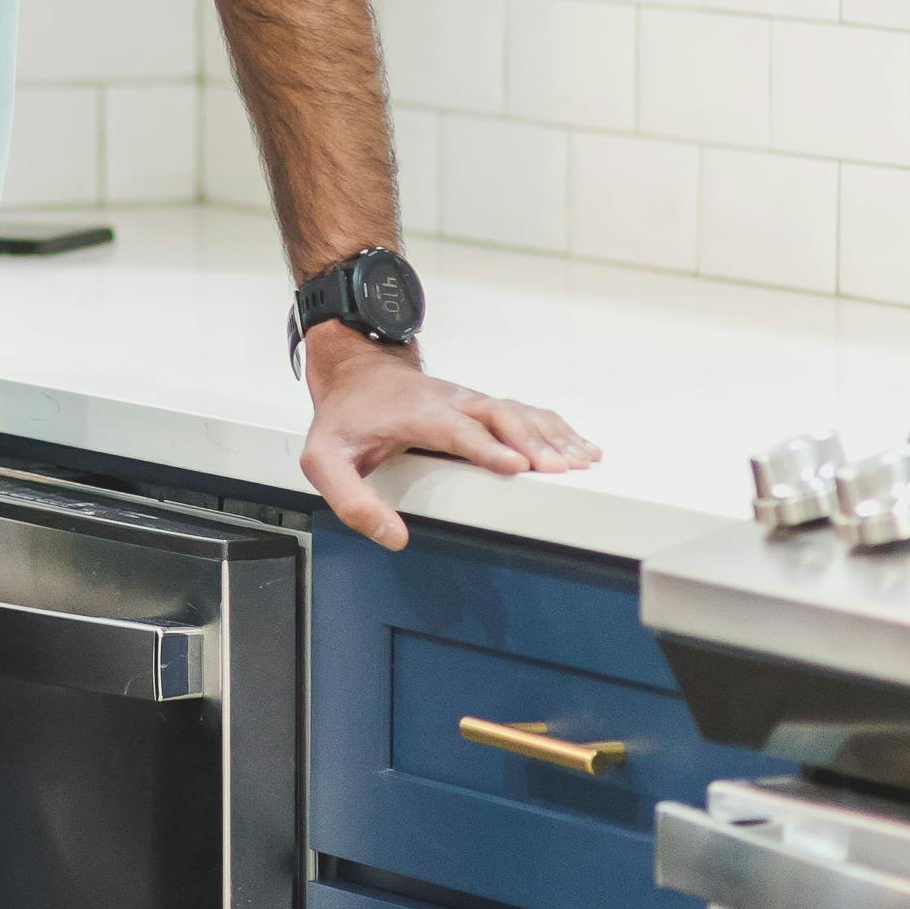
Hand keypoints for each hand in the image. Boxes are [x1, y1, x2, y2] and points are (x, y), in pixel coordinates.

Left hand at [298, 324, 599, 550]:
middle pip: (498, 416)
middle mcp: (450, 402)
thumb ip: (352, 501)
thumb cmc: (345, 418)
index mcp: (415, 414)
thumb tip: (393, 537)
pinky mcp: (483, 406)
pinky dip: (556, 428)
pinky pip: (526, 413)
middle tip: (562, 469)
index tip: (517, 464)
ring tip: (584, 461)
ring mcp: (470, 401)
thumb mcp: (324, 460)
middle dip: (531, 440)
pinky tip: (581, 448)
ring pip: (518, 412)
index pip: (455, 429)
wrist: (356, 371)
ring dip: (552, 436)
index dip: (487, 447)